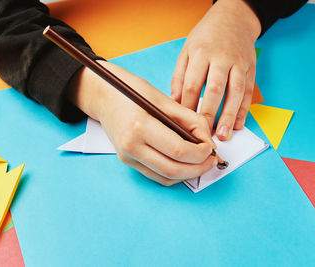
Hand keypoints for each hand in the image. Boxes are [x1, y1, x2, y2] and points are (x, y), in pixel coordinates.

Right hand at [67, 61, 217, 185]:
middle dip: (198, 168)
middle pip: (173, 169)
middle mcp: (131, 146)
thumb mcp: (163, 99)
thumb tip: (208, 141)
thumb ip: (190, 120)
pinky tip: (184, 165)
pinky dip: (174, 174)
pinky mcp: (127, 161)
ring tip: (201, 163)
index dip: (201, 153)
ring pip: (165, 177)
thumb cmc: (132, 91)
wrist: (103, 97)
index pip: (178, 150)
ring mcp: (127, 156)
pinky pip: (156, 176)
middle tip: (211, 160)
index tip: (211, 148)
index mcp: (140, 126)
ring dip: (188, 174)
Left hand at [171, 0, 260, 140]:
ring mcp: (239, 63)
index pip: (192, 84)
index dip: (187, 106)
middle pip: (215, 89)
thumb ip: (179, 76)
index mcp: (201, 53)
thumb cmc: (206, 37)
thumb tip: (174, 103)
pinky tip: (238, 124)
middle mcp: (222, 58)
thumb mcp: (186, 51)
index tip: (183, 123)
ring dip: (229, 115)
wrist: (234, 18)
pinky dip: (244, 110)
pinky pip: (248, 92)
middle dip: (208, 114)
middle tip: (203, 135)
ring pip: (235, 92)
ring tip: (223, 134)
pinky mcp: (251, 69)